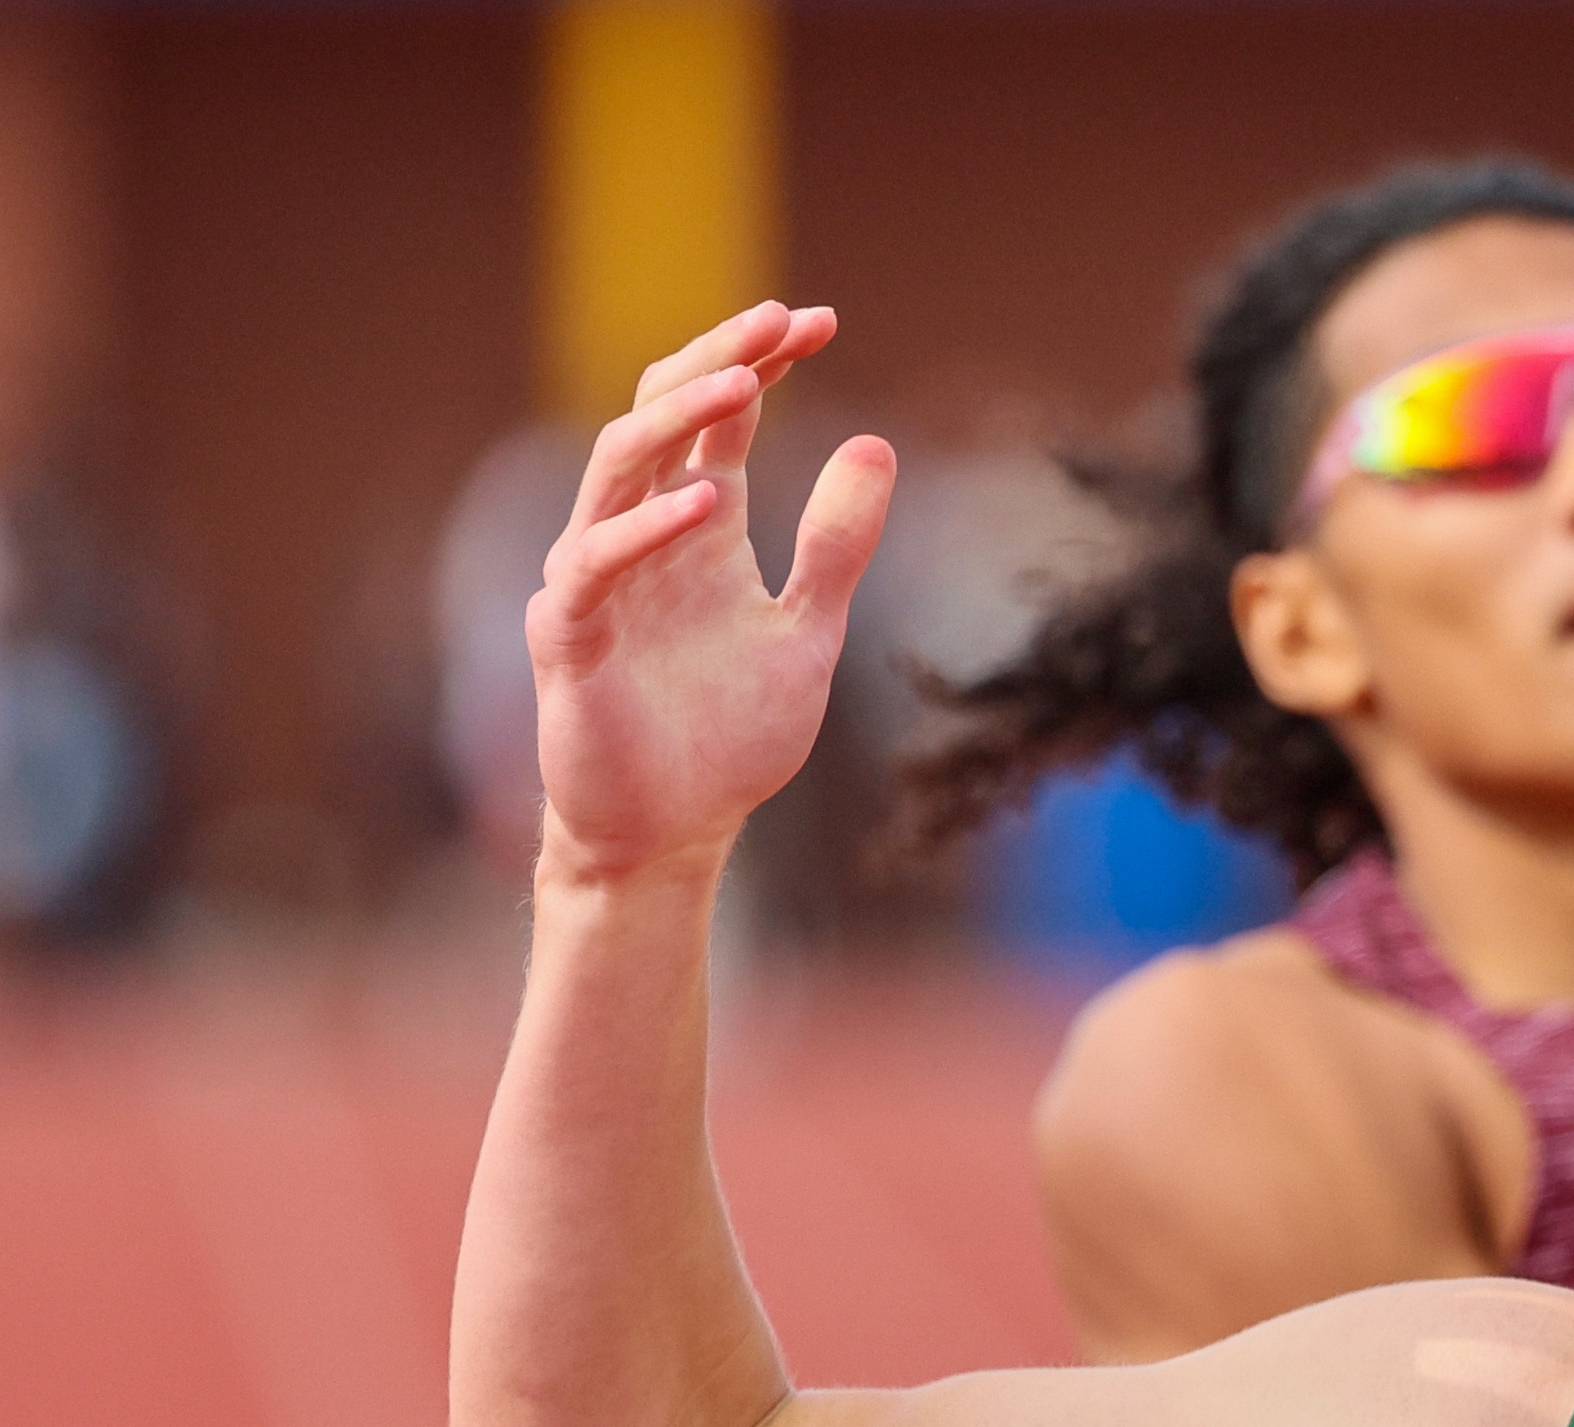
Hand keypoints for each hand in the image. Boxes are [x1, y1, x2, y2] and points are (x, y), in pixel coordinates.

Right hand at [528, 301, 895, 878]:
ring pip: (619, 467)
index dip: (762, 362)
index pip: (722, 419)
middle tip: (777, 320)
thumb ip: (836, 546)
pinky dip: (646, 533)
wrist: (676, 833)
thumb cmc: (730, 736)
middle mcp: (641, 535)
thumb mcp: (809, 631)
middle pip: (662, 414)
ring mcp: (597, 577)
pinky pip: (596, 566)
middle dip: (718, 361)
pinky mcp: (570, 636)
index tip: (821, 321)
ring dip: (678, 422)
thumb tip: (877, 444)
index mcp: (698, 526)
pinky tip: (706, 503)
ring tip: (744, 384)